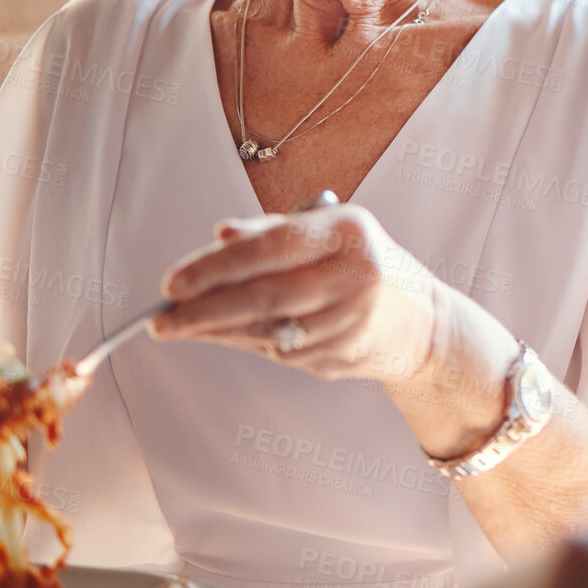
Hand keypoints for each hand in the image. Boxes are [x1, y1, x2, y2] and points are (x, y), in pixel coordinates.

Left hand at [152, 202, 520, 455]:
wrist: (425, 325)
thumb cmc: (366, 265)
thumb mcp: (330, 232)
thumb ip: (273, 231)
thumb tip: (219, 235)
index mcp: (349, 233)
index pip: (268, 249)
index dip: (214, 267)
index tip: (173, 281)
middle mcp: (354, 277)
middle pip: (261, 296)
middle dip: (201, 309)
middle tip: (161, 317)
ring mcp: (349, 322)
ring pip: (264, 330)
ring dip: (213, 330)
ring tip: (177, 326)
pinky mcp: (341, 356)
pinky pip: (276, 351)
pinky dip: (241, 342)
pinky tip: (219, 335)